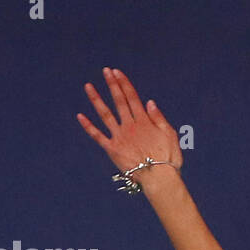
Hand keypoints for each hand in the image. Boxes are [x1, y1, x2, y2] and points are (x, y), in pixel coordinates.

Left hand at [76, 68, 180, 182]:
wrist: (159, 178)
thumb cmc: (169, 159)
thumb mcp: (170, 135)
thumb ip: (159, 118)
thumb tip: (149, 101)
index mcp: (144, 122)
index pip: (132, 97)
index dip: (124, 83)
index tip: (117, 72)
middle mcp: (130, 126)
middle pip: (119, 101)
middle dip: (112, 85)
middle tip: (105, 71)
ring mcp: (120, 137)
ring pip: (105, 114)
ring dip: (96, 99)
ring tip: (88, 86)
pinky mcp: (112, 149)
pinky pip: (97, 136)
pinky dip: (88, 126)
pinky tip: (80, 116)